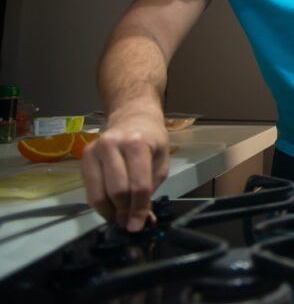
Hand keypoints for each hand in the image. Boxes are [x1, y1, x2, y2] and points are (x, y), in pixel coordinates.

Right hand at [80, 106, 168, 231]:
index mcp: (137, 144)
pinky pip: (89, 189)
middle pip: (117, 190)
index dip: (138, 208)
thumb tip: (142, 219)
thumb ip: (152, 188)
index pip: (138, 185)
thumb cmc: (151, 139)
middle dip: (124, 212)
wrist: (132, 117)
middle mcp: (112, 145)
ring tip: (120, 218)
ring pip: (99, 193)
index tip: (138, 225)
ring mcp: (95, 150)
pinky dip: (100, 204)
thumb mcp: (161, 160)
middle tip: (130, 223)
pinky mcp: (84, 157)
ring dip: (110, 212)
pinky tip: (110, 208)